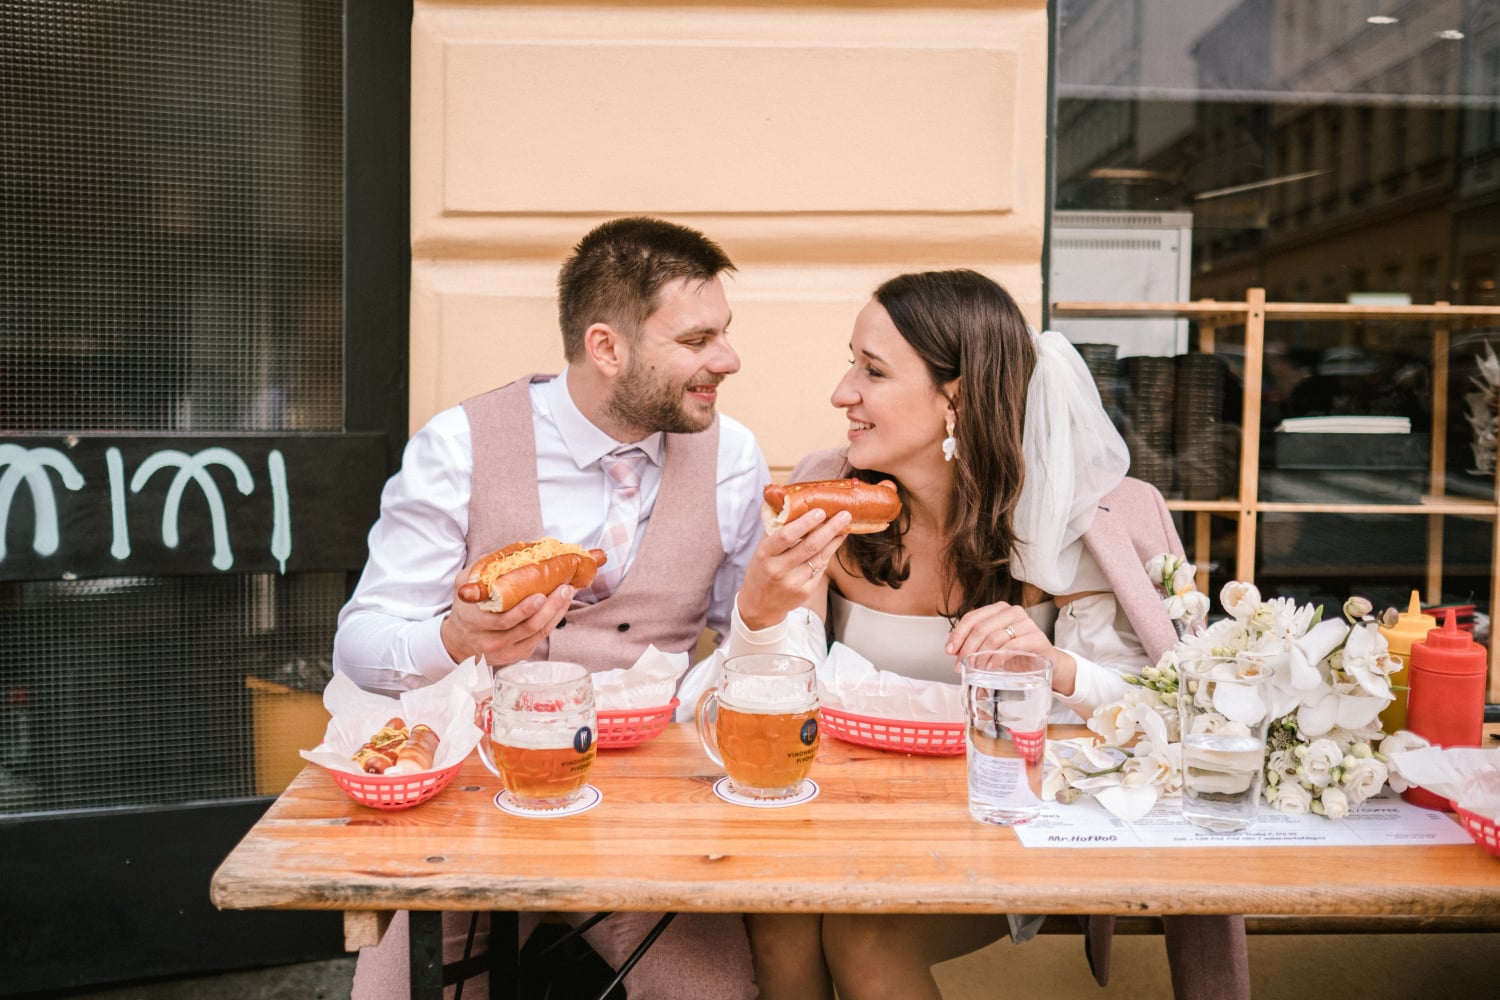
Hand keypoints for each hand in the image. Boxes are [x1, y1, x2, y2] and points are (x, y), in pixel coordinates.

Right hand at [439, 561, 573, 666]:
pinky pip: (540, 638)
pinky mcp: (517, 654)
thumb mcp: (464, 585)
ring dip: (557, 612)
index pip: (503, 619)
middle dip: (550, 607)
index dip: (524, 609)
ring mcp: (505, 650)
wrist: (459, 640)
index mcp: (475, 621)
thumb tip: (511, 552)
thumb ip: (482, 569)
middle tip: (564, 589)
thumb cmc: (467, 608)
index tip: (541, 594)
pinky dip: (554, 620)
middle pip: (526, 626)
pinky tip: (561, 605)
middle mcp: (490, 640)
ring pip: (537, 632)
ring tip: (567, 593)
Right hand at [737, 507, 852, 630]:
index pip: (786, 536)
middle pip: (809, 546)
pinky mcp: (804, 592)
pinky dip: (828, 554)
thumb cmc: (761, 570)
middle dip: (829, 529)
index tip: (820, 511)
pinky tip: (834, 544)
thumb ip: (775, 530)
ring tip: (844, 527)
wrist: (759, 605)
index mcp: (765, 555)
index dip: (804, 523)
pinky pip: (820, 569)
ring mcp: (793, 582)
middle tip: (844, 515)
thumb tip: (789, 503)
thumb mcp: (761, 550)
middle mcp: (778, 569)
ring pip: (819, 558)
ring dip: (834, 541)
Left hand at [945, 601, 1076, 692]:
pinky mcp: (1037, 638)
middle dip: (967, 649)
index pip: (972, 617)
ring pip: (995, 636)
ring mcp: (1026, 623)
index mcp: (998, 609)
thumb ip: (974, 644)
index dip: (958, 634)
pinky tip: (991, 666)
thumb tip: (952, 651)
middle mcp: (1012, 611)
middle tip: (961, 665)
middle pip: (981, 627)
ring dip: (981, 656)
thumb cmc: (1017, 654)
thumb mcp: (992, 647)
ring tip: (977, 669)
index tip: (949, 650)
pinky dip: (997, 658)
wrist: (1046, 663)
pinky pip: (1012, 646)